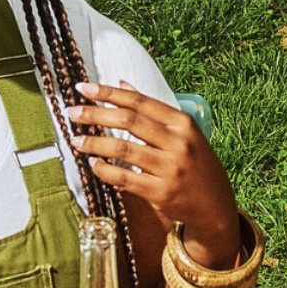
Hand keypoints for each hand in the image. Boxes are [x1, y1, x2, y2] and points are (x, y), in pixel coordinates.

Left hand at [67, 81, 240, 267]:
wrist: (214, 205)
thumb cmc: (195, 164)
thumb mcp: (183, 132)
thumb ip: (153, 109)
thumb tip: (123, 83)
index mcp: (183, 123)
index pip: (139, 102)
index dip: (108, 93)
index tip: (84, 88)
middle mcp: (178, 143)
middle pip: (128, 121)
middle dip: (95, 114)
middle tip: (72, 113)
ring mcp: (170, 168)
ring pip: (123, 150)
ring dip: (95, 144)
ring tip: (76, 141)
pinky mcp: (161, 193)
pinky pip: (125, 179)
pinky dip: (105, 171)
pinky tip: (94, 166)